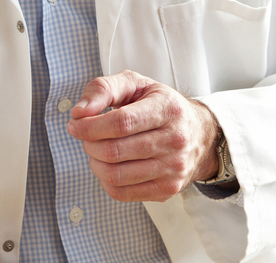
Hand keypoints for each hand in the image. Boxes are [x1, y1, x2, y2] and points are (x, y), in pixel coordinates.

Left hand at [66, 70, 220, 201]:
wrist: (199, 133)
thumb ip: (103, 89)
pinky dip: (105, 180)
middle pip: (114, 151)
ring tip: (97, 150)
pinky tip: (109, 165)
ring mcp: (172, 168)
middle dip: (89, 143)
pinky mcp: (166, 189)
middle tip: (86, 136)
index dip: (90, 126)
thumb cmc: (161, 105)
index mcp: (167, 109)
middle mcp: (174, 140)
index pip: (121, 123)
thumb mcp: (135, 84)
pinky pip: (122, 192)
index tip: (75, 124)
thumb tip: (80, 112)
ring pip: (115, 175)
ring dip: (94, 163)